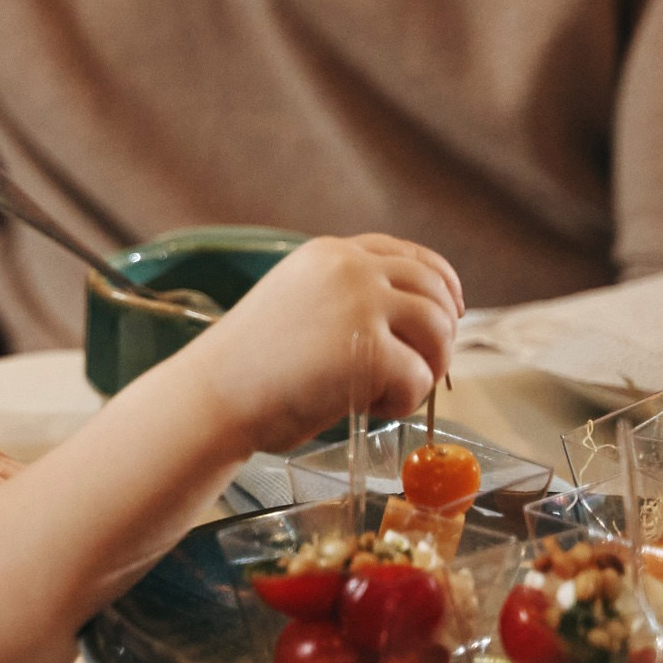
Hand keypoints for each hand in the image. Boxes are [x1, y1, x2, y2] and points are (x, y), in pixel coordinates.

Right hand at [179, 234, 462, 455]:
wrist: (212, 397)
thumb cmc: (248, 367)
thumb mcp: (298, 303)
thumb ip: (346, 295)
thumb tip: (416, 317)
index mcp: (331, 253)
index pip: (411, 255)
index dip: (441, 284)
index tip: (450, 312)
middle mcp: (351, 269)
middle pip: (436, 290)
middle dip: (442, 333)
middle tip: (427, 369)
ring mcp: (362, 307)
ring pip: (439, 332)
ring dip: (426, 369)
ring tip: (389, 394)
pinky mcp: (371, 352)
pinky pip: (419, 379)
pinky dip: (403, 402)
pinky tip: (370, 409)